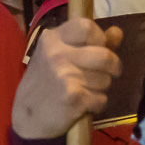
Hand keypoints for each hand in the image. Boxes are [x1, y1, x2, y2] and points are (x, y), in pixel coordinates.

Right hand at [12, 17, 123, 138]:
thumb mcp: (59, 56)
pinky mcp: (73, 96)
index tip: (99, 48)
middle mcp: (57, 54)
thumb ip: (89, 43)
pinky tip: (83, 105)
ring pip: (106, 79)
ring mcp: (64, 75)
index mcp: (52, 39)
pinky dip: (97, 104)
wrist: (26, 117)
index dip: (99, 38)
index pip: (86, 26)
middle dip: (113, 67)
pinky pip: (101, 98)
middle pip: (105, 55)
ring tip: (85, 91)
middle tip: (107, 73)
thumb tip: (117, 32)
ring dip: (101, 88)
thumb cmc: (44, 84)